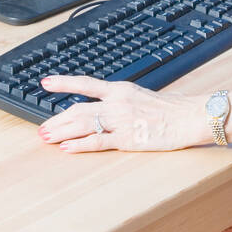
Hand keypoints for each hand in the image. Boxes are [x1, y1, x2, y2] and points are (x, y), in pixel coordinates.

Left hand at [37, 75, 207, 152]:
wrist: (190, 117)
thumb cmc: (172, 108)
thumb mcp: (142, 96)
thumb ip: (121, 100)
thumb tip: (105, 106)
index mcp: (120, 90)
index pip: (84, 84)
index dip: (63, 83)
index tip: (45, 82)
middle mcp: (116, 103)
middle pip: (77, 109)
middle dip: (56, 119)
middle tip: (42, 128)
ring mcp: (120, 121)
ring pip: (83, 125)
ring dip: (61, 132)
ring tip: (46, 137)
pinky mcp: (127, 140)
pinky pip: (98, 142)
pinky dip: (80, 145)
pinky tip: (67, 148)